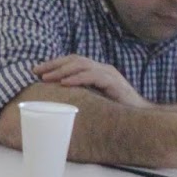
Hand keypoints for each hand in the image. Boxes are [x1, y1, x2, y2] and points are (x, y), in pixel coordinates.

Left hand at [34, 56, 150, 107]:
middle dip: (54, 64)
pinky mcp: (114, 83)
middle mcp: (102, 69)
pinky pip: (93, 76)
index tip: (36, 71)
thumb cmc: (115, 110)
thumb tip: (56, 99)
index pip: (72, 61)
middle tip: (36, 71)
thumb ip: (79, 95)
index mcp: (96, 71)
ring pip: (82, 65)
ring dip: (62, 70)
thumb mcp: (93, 100)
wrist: (139, 117)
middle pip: (74, 59)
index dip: (54, 64)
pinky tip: (65, 83)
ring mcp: (109, 74)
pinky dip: (77, 78)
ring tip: (47, 78)